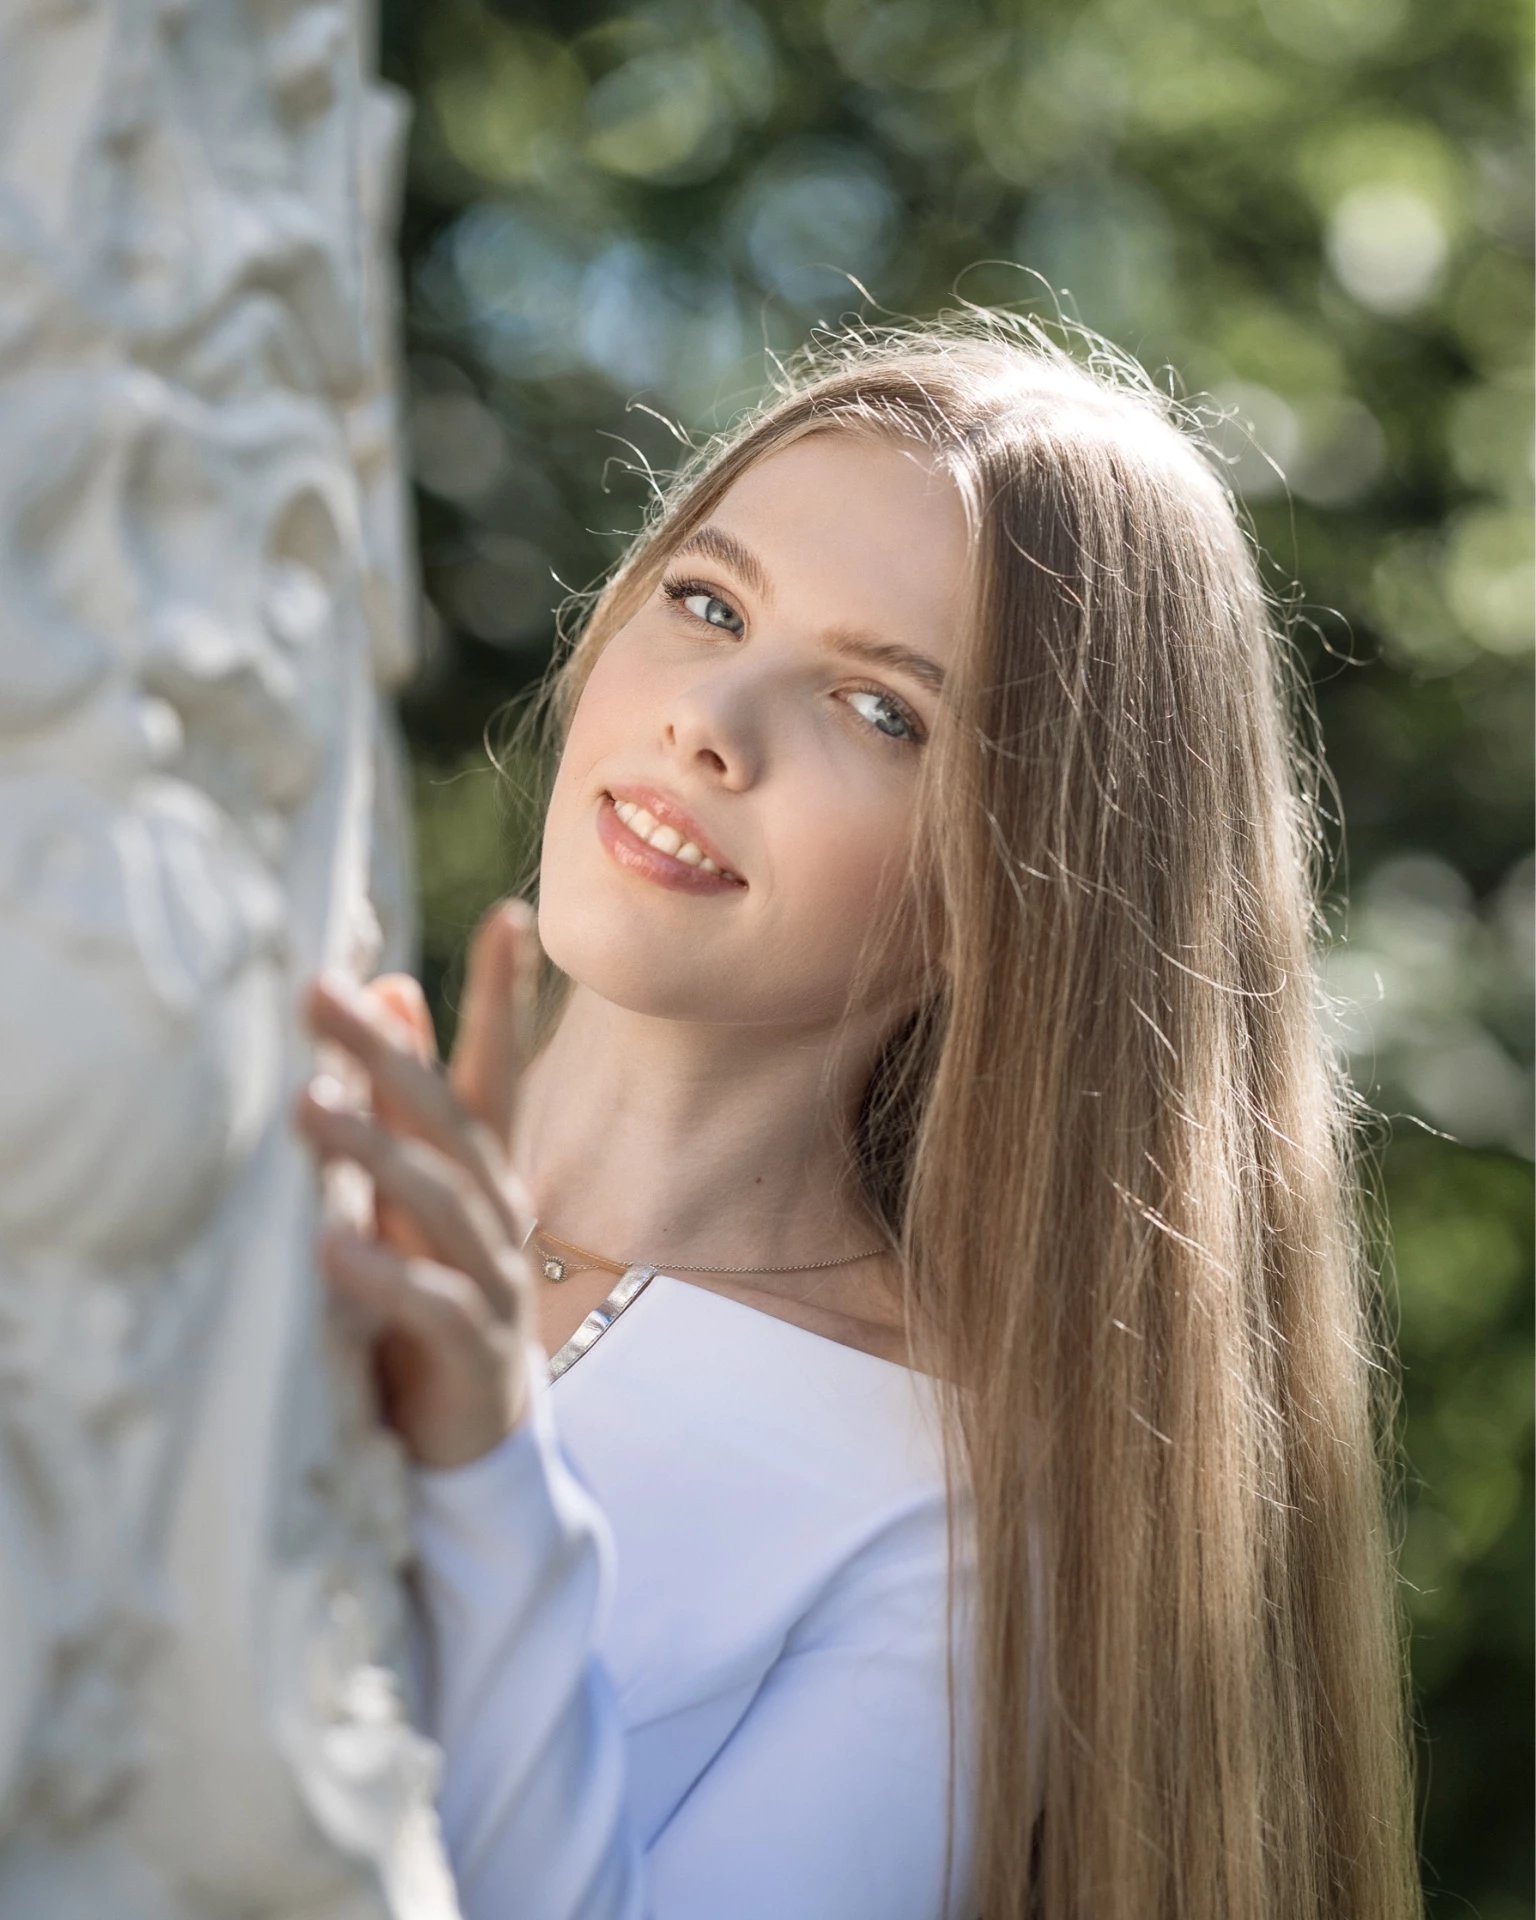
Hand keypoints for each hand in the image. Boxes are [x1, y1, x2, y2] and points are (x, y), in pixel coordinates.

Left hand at [295, 900, 542, 1468]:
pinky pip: (430, 1303)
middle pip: (448, 1119)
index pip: (496, 1067)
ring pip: (438, 1202)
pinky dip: (383, 1274)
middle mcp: (500, 1209)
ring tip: (306, 1109)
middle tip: (317, 993)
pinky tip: (330, 1248)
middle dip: (385, 1052)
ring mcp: (493, 1278)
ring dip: (372, 1151)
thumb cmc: (435, 1286)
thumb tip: (391, 982)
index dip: (504, 994)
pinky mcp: (473, 1350)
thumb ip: (409, 1093)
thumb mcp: (423, 1185)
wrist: (478, 1430)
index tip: (507, 917)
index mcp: (485, 1167)